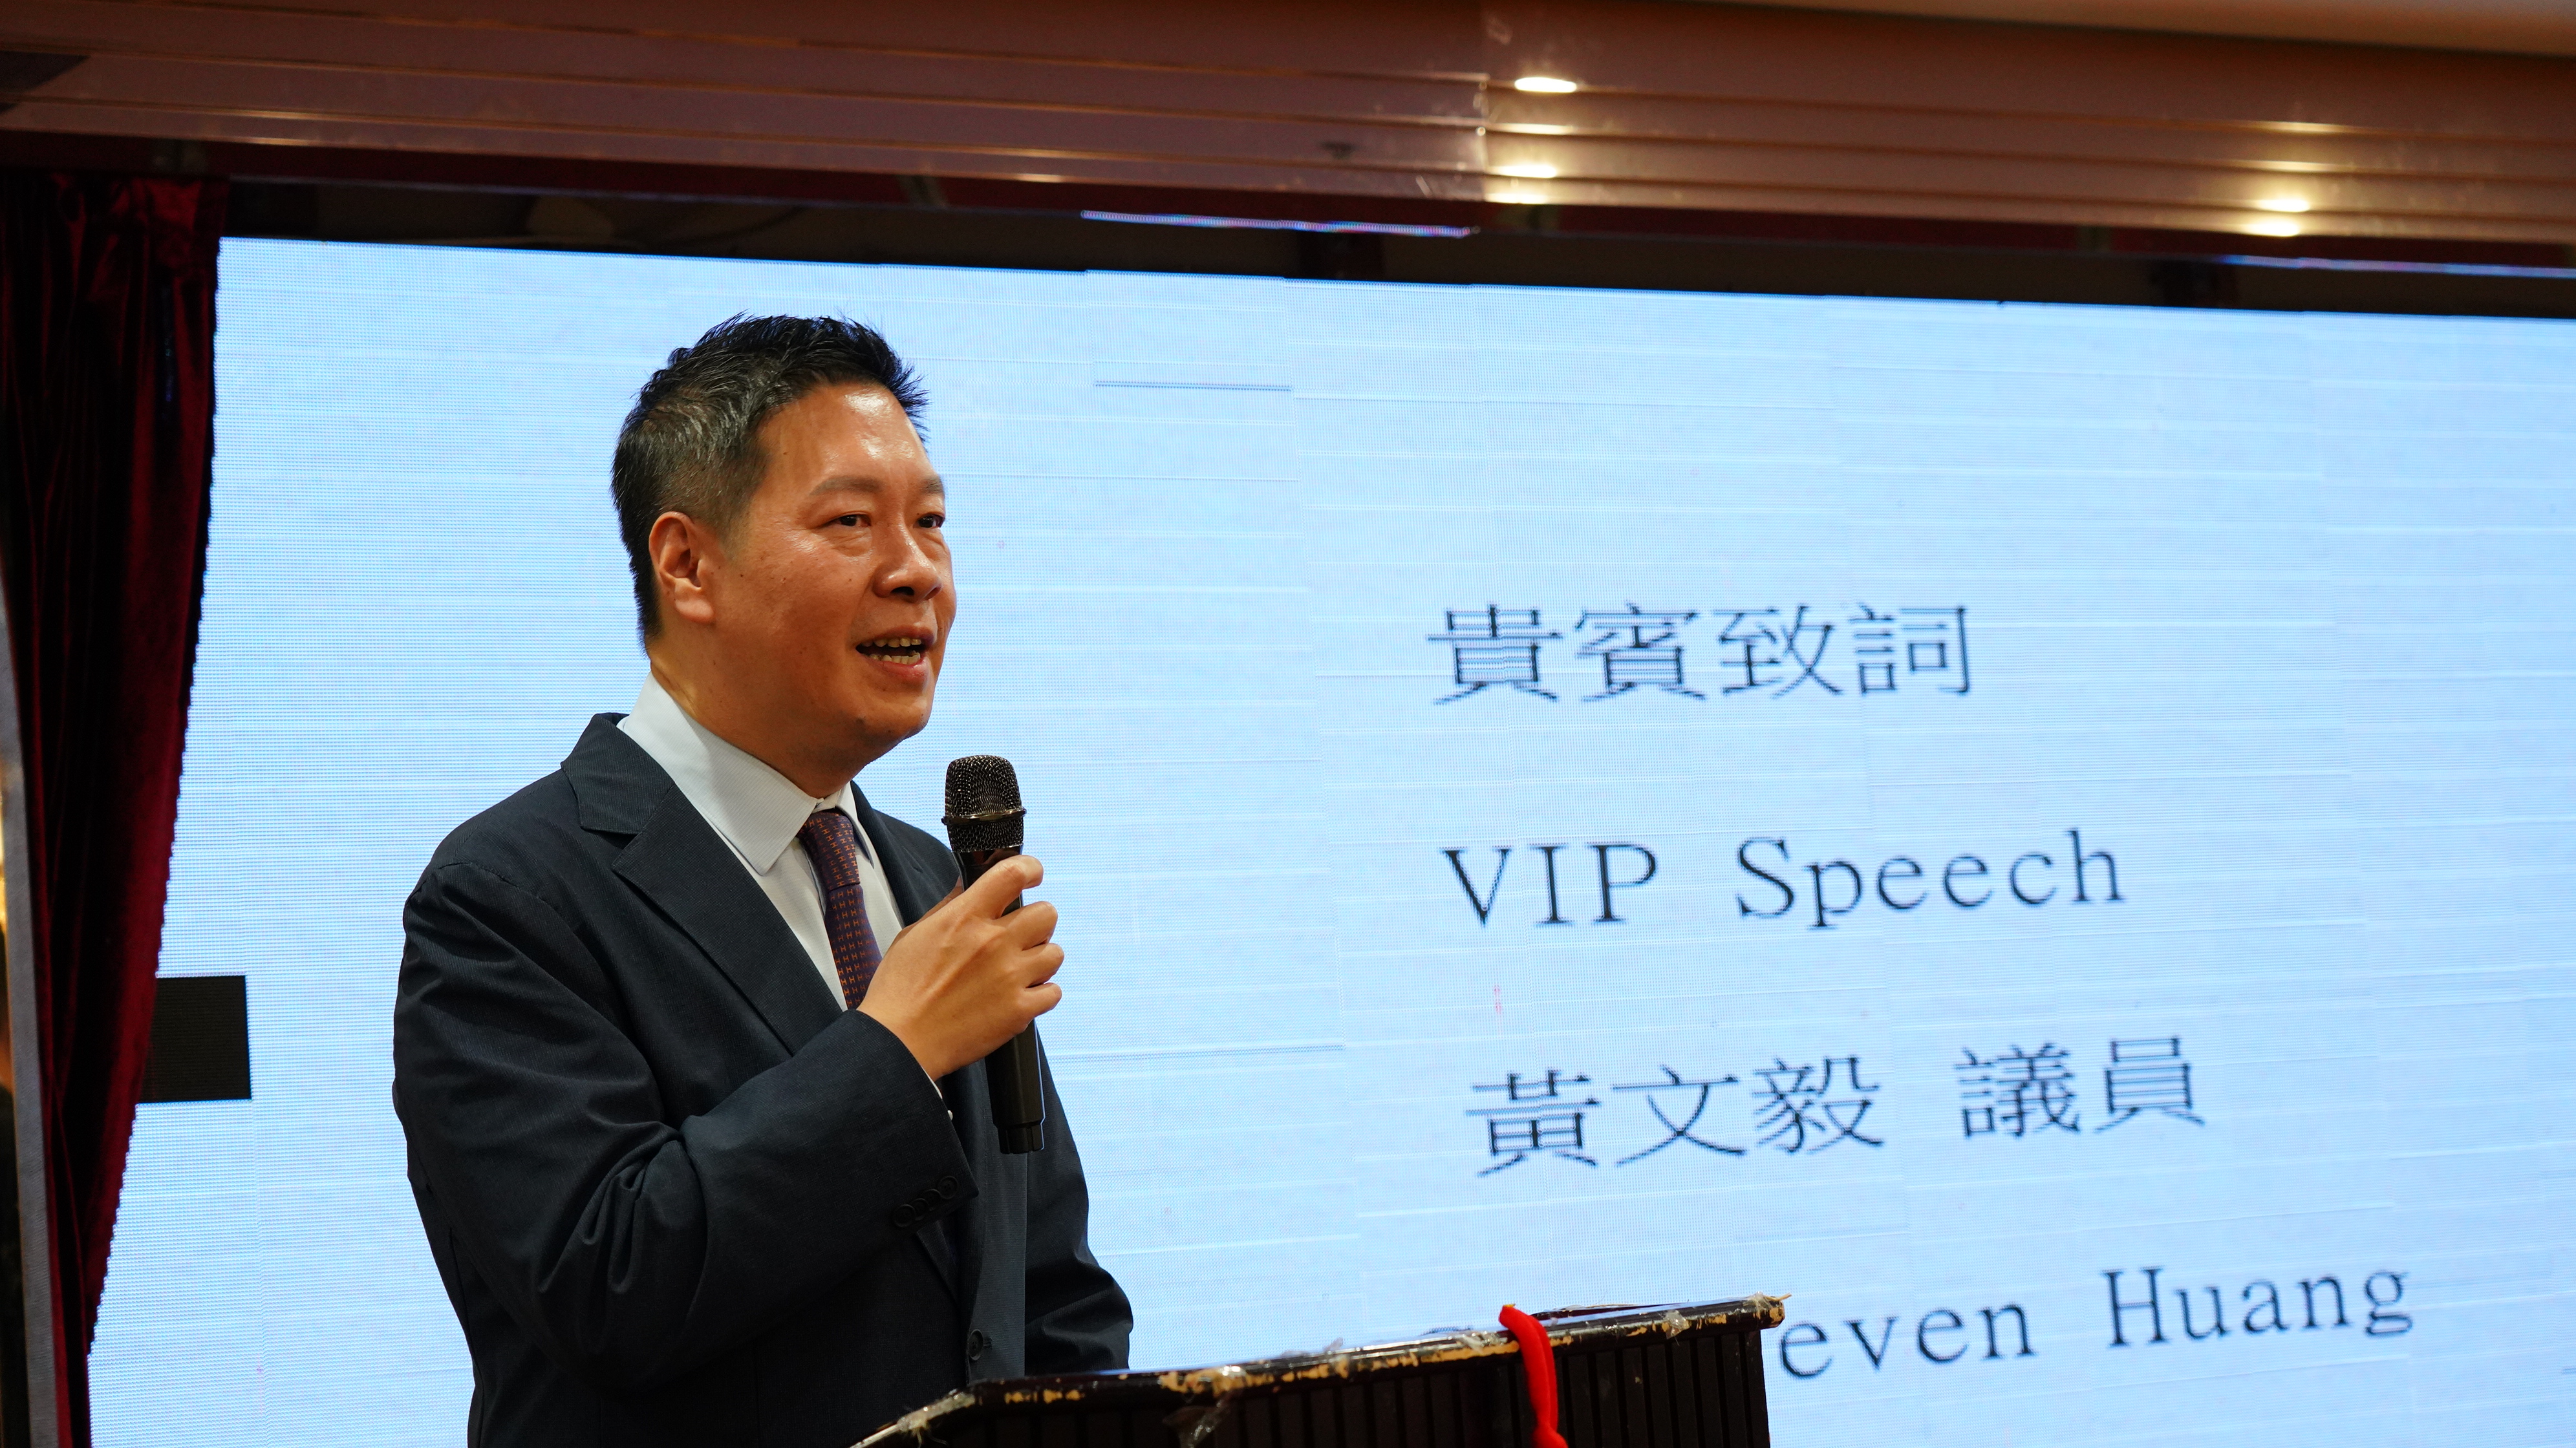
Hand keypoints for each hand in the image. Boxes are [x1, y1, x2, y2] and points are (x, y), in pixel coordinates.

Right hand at [860, 855, 1062, 1078]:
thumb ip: (949, 906)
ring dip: (1040, 960)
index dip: (1031, 868)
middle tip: (1019, 937)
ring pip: (1055, 953)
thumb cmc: (900, 992)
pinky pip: (1053, 992)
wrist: (898, 1042)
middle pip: (1047, 913)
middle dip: (1036, 923)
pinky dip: (1040, 994)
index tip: (1032, 874)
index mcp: (965, 917)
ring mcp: (1010, 977)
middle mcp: (993, 942)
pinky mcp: (1019, 1010)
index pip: (1014, 873)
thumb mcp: (915, 934)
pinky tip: (1019, 996)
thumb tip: (967, 884)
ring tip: (1017, 970)